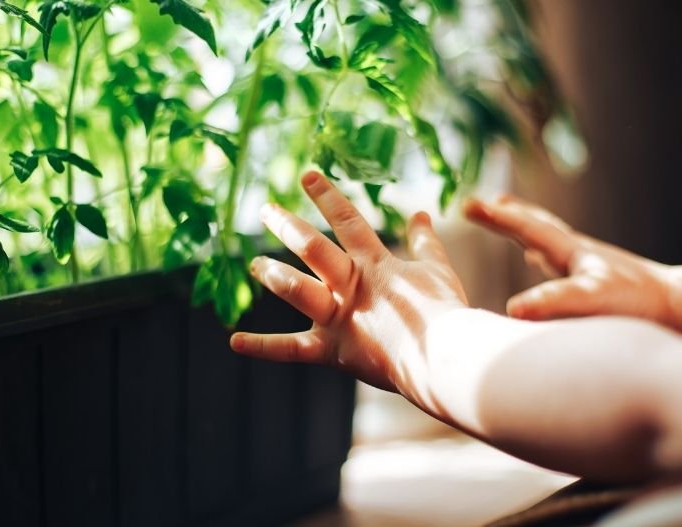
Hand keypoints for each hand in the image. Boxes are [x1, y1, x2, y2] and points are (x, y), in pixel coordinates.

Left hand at [230, 172, 468, 393]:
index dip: (327, 196)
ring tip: (255, 264)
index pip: (347, 220)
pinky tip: (234, 341)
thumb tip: (420, 214)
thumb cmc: (446, 313)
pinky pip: (293, 349)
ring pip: (297, 290)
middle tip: (265, 209)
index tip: (307, 175)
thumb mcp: (438, 269)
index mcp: (376, 264)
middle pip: (313, 248)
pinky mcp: (333, 350)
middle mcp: (351, 286)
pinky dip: (263, 346)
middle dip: (287, 225)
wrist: (444, 356)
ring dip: (273, 275)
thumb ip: (425, 242)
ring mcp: (339, 318)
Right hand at [464, 195, 672, 325]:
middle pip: (537, 225)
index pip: (525, 226)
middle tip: (485, 203)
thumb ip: (552, 303)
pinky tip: (543, 263)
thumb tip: (511, 309)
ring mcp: (591, 266)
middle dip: (508, 215)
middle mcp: (579, 253)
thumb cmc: (639, 304)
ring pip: (549, 243)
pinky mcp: (600, 283)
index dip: (494, 217)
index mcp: (571, 252)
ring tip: (514, 228)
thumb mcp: (591, 302)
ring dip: (526, 232)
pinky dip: (543, 258)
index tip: (466, 204)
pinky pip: (560, 264)